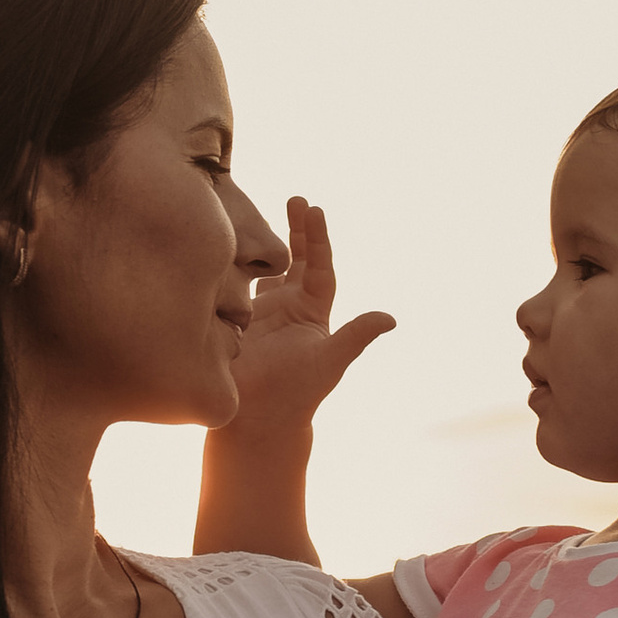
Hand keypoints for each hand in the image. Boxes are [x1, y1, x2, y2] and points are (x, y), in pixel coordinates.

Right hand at [221, 196, 393, 444]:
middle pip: (296, 260)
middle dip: (297, 230)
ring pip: (266, 268)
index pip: (318, 267)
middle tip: (297, 198)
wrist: (259, 418)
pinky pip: (235, 285)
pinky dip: (233, 265)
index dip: (318, 240)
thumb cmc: (298, 393)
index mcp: (313, 312)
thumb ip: (357, 335)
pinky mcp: (234, 320)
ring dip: (265, 242)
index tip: (315, 211)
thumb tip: (391, 318)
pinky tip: (226, 243)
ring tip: (260, 212)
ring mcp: (261, 313)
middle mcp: (290, 308)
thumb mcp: (330, 361)